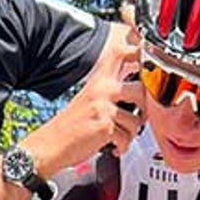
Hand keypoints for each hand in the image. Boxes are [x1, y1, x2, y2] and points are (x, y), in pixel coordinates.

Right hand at [25, 25, 142, 174]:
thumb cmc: (70, 125)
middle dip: (144, 109)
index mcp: (98, 79)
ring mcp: (103, 107)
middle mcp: (102, 89)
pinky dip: (122, 146)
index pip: (121, 53)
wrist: (51, 144)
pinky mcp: (104, 127)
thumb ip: (112, 91)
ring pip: (137, 119)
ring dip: (131, 133)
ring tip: (119, 136)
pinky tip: (113, 146)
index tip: (148, 64)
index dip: (139, 52)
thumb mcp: (90, 98)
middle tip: (136, 118)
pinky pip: (128, 137)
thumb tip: (141, 93)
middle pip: (142, 88)